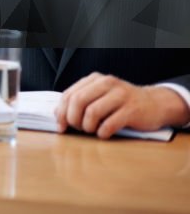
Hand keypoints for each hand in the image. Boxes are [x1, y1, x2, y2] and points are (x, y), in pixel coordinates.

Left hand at [55, 72, 189, 138]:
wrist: (154, 104)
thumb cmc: (121, 103)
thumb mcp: (99, 96)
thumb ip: (80, 102)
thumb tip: (58, 115)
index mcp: (94, 79)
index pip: (69, 95)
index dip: (61, 113)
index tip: (61, 127)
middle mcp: (107, 83)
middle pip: (78, 102)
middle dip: (73, 119)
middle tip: (78, 129)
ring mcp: (120, 95)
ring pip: (92, 112)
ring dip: (87, 127)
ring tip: (92, 131)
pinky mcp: (132, 110)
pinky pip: (109, 124)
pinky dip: (102, 132)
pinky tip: (104, 134)